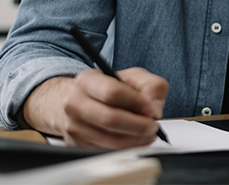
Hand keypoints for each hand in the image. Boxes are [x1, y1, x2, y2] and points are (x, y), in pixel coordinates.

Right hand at [25, 68, 167, 148]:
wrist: (82, 100)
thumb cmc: (110, 87)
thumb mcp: (134, 77)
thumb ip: (152, 86)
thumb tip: (154, 109)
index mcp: (88, 80)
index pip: (112, 93)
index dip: (136, 103)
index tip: (151, 109)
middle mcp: (75, 102)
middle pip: (110, 119)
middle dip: (138, 125)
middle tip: (153, 125)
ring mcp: (74, 125)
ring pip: (110, 139)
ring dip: (136, 139)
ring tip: (147, 133)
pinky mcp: (77, 144)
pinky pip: (107, 151)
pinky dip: (127, 148)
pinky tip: (135, 139)